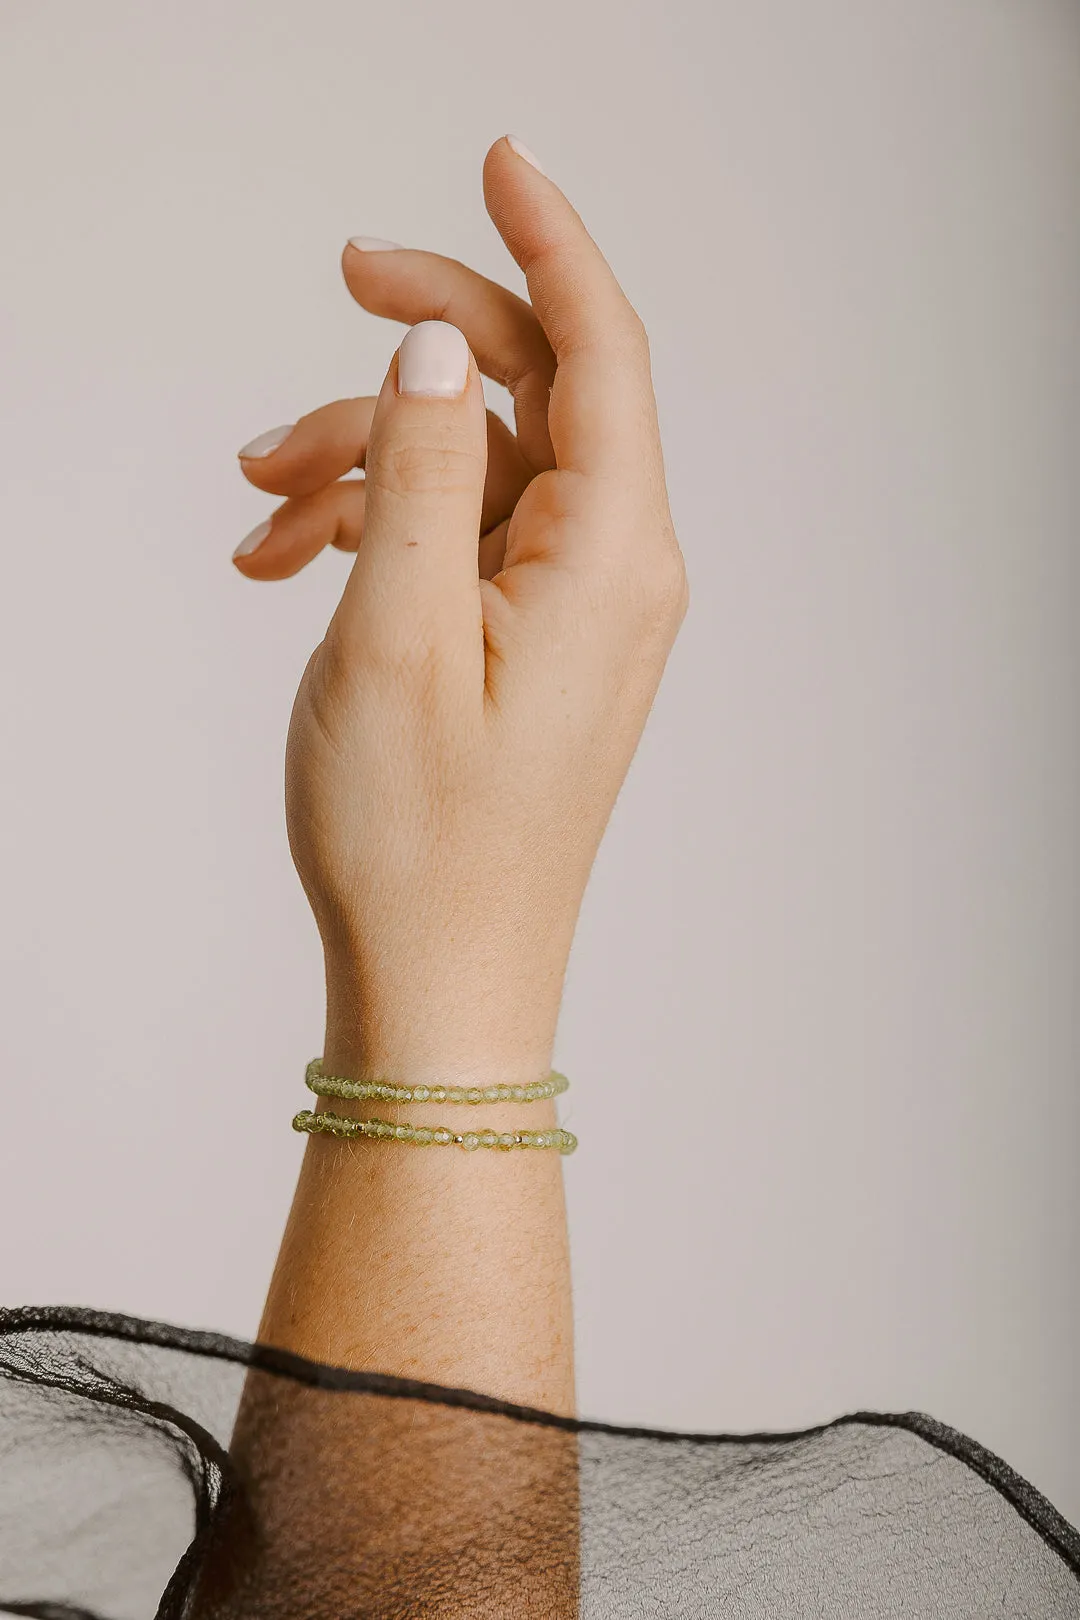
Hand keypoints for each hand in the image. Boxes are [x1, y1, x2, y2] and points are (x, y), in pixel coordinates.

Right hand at [234, 136, 686, 1082]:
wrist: (443, 980)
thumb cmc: (421, 840)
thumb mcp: (396, 637)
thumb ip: (417, 477)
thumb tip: (433, 348)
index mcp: (612, 556)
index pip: (602, 350)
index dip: (549, 242)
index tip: (496, 156)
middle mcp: (616, 571)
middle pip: (533, 393)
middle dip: (422, 343)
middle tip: (332, 288)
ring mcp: (576, 609)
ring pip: (476, 465)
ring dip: (367, 456)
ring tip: (257, 506)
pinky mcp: (533, 642)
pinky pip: (462, 537)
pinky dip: (378, 526)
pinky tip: (284, 558)